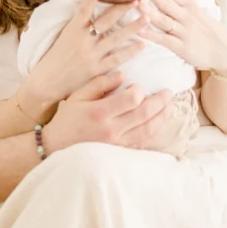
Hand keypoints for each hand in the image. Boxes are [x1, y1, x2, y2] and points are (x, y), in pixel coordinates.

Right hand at [19, 0, 145, 121]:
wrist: (48, 83)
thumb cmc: (53, 58)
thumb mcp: (61, 36)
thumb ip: (75, 23)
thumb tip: (86, 7)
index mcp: (72, 30)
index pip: (83, 10)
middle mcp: (83, 41)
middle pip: (106, 21)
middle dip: (122, 9)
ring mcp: (92, 55)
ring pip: (116, 38)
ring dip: (133, 28)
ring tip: (147, 18)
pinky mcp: (97, 69)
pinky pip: (117, 58)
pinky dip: (130, 51)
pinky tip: (142, 44)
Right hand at [43, 71, 173, 155]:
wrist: (57, 147)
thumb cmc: (67, 119)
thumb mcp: (78, 97)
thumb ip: (100, 84)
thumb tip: (122, 75)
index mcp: (100, 113)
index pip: (131, 100)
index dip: (139, 90)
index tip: (138, 86)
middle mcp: (111, 130)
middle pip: (144, 115)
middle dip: (160, 102)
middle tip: (169, 92)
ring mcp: (117, 144)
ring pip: (148, 130)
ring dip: (162, 117)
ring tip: (169, 106)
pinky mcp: (120, 152)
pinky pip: (143, 142)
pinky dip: (154, 132)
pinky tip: (159, 122)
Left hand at [138, 0, 226, 74]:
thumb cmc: (209, 31)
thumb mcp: (198, 12)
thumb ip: (181, 3)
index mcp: (190, 5)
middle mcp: (186, 16)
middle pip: (165, 2)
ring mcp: (184, 32)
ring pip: (163, 19)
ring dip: (148, 11)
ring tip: (134, 2)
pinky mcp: (182, 47)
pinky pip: (164, 39)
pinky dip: (151, 34)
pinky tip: (139, 30)